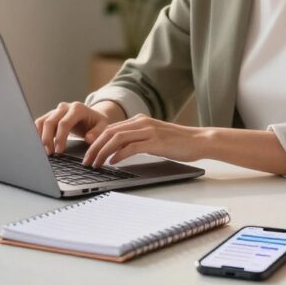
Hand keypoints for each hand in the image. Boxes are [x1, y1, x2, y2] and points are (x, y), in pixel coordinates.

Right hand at [34, 101, 123, 154]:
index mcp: (78, 108)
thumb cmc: (97, 122)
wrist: (92, 116)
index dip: (60, 138)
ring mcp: (56, 110)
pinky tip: (40, 145)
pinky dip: (37, 134)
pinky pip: (40, 123)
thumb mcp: (103, 126)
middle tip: (49, 153)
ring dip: (40, 137)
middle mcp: (65, 107)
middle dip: (47, 139)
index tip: (59, 151)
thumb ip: (97, 132)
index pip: (64, 123)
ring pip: (42, 121)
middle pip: (50, 122)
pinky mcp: (50, 115)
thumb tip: (89, 138)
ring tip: (45, 151)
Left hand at [81, 114, 208, 167]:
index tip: (87, 154)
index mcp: (139, 121)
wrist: (199, 141)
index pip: (110, 129)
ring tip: (96, 163)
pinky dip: (119, 155)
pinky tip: (112, 162)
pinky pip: (132, 147)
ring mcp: (149, 131)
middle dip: (94, 147)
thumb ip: (137, 140)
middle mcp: (142, 123)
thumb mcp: (153, 138)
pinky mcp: (156, 142)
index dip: (95, 141)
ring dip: (102, 152)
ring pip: (117, 138)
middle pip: (109, 132)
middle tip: (86, 161)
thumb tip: (117, 151)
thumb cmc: (177, 142)